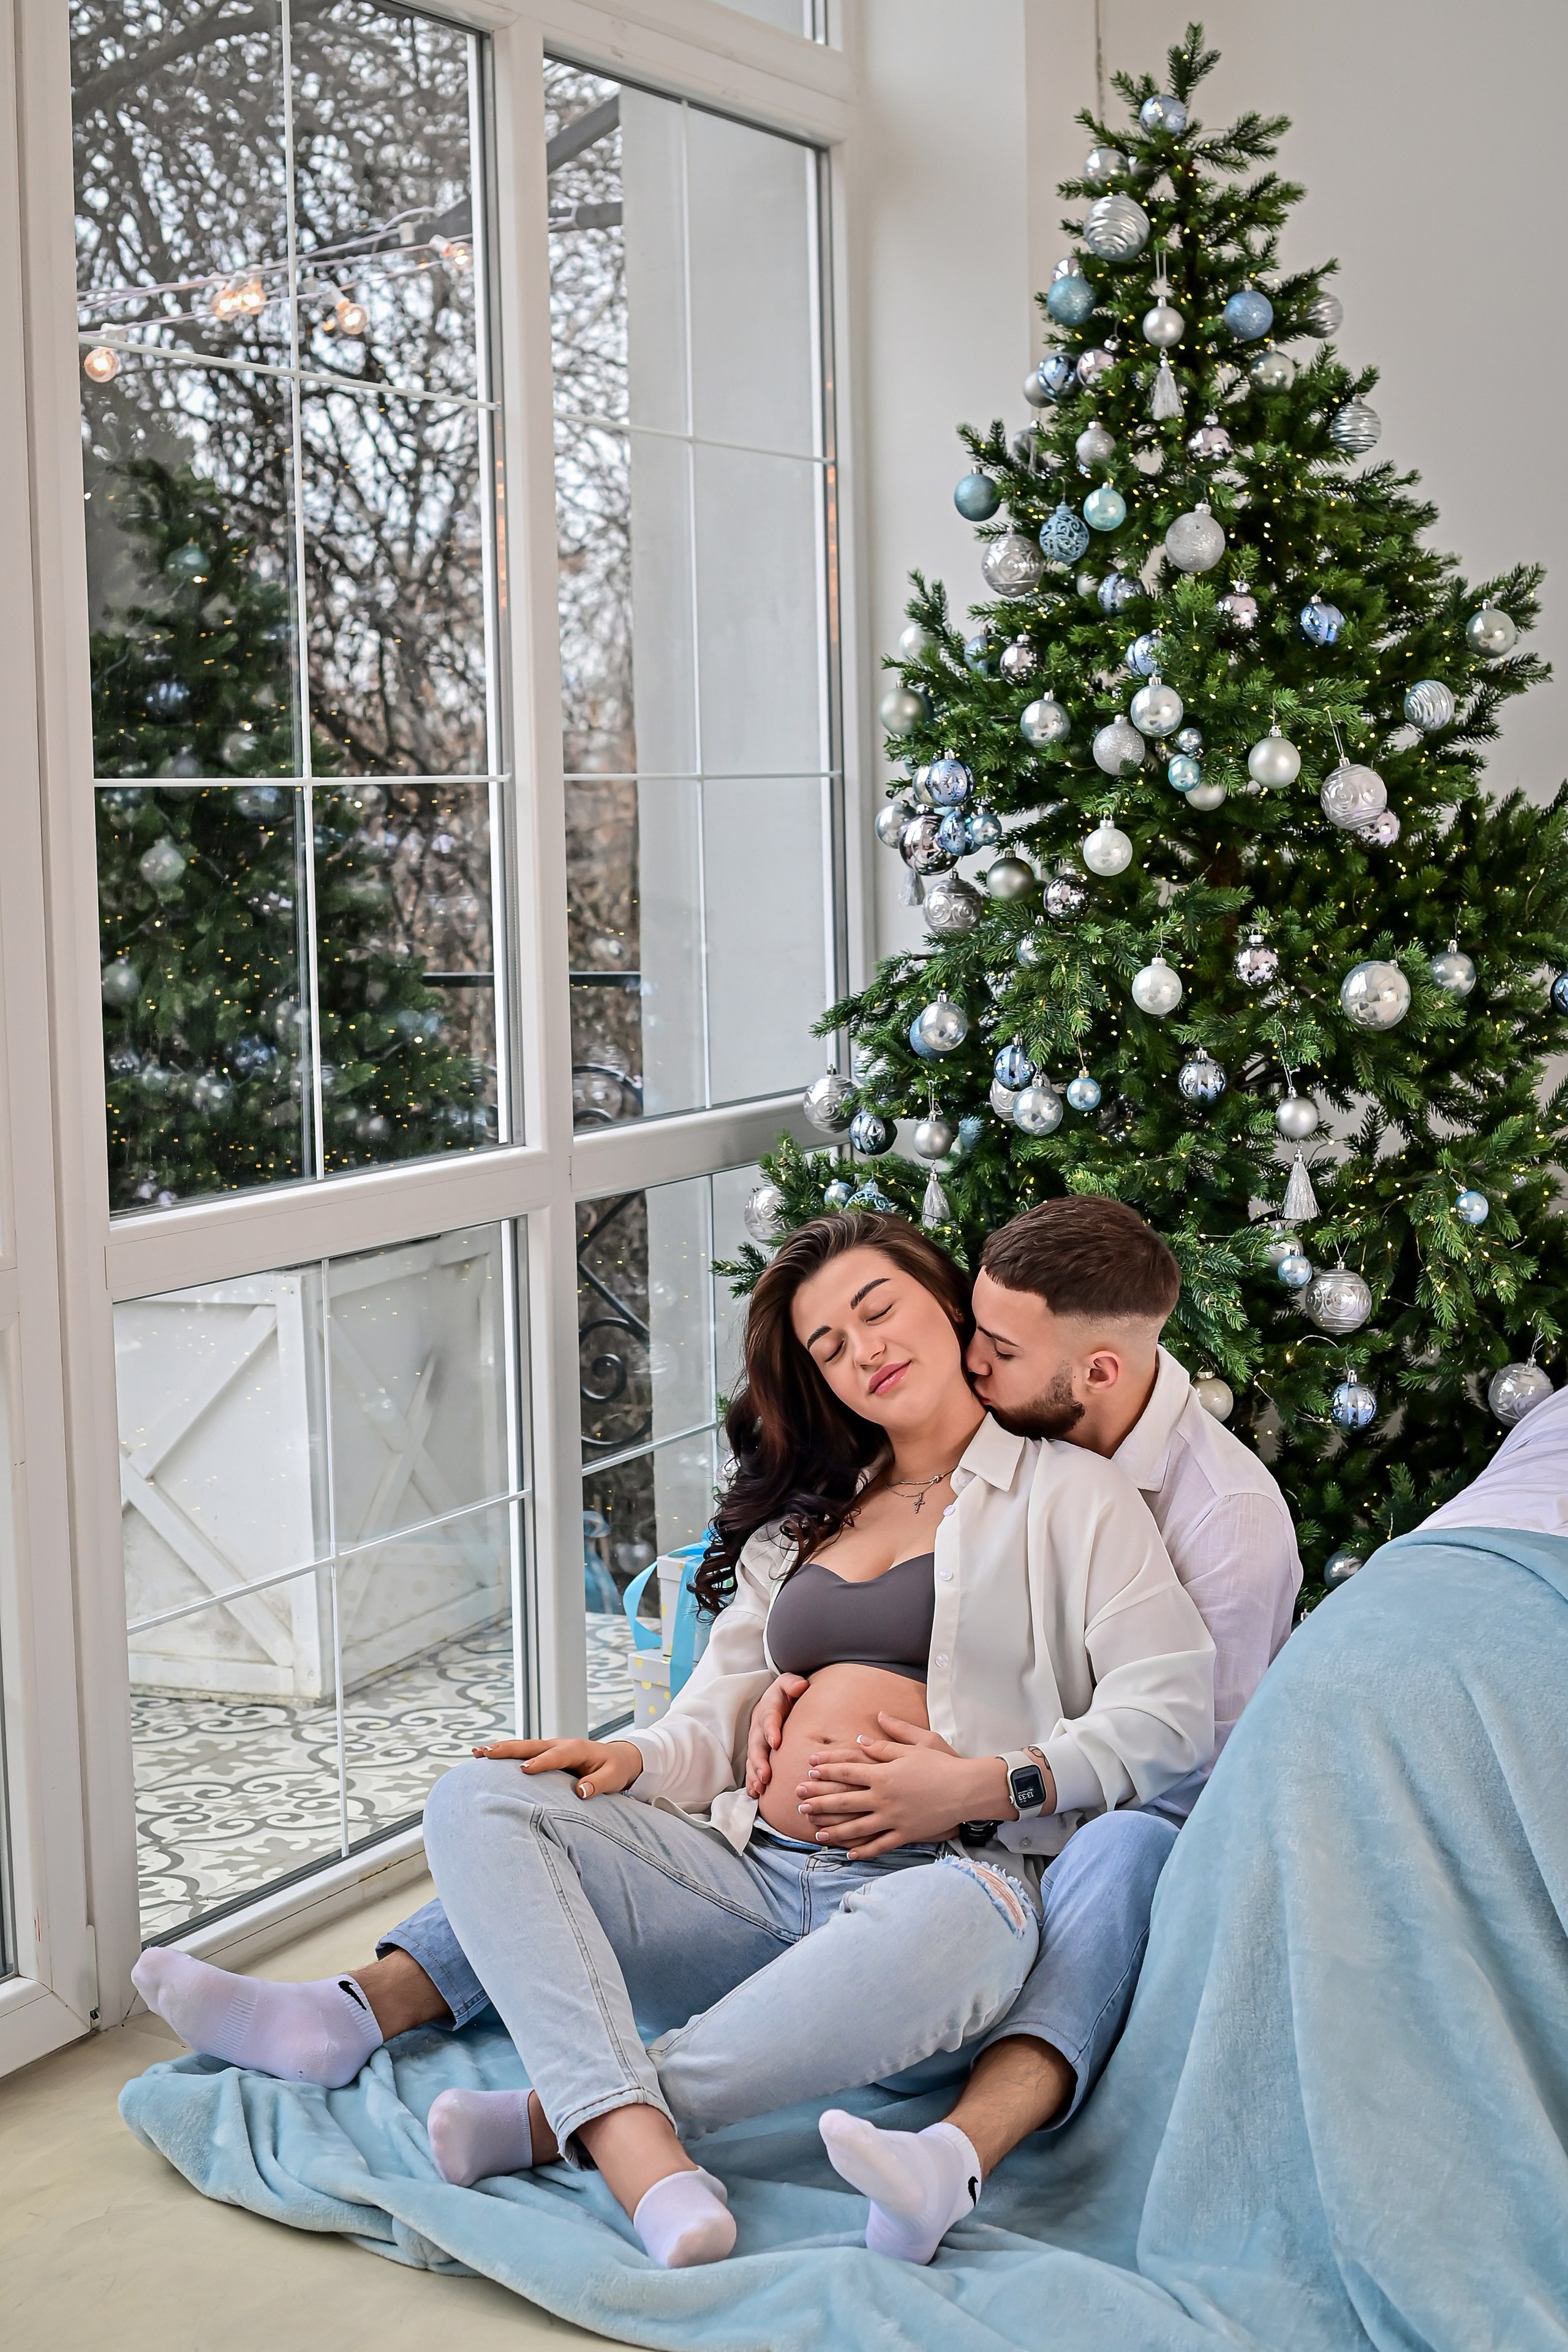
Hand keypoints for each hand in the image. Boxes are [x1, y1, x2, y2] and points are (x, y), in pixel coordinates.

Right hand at [472, 1736, 642, 1798]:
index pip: (554, 1756)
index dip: (540, 1763)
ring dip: (501, 1749)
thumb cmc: (615, 1768)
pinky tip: (486, 1757)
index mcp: (575, 1749)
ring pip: (522, 1747)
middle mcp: (559, 1744)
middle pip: (530, 1746)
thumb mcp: (613, 1777)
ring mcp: (550, 1747)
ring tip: (477, 1753)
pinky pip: (523, 1752)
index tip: (523, 1770)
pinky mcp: (545, 1754)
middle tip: (486, 1753)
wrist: (618, 1757)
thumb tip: (581, 1792)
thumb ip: (598, 1784)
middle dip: (508, 1750)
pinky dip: (506, 1753)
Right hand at [745, 1673, 808, 1797]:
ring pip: (752, 1759)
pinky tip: (755, 1793)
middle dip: (760, 1761)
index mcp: (768, 1709)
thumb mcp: (789, 1683)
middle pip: (757, 1745)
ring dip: (755, 1774)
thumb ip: (793, 1683)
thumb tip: (802, 1686)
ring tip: (760, 1788)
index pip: (769, 1718)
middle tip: (766, 1776)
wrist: (776, 1699)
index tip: (776, 1743)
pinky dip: (752, 1780)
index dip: (771, 1730)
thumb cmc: (786, 1693)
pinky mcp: (757, 1752)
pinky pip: (752, 1767)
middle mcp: (758, 1727)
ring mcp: (756, 1741)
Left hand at [794, 1715, 1018, 1857]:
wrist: (967, 1789)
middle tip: (800, 1804)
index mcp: (884, 1772)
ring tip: (816, 1832)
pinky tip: (849, 1854)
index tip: (809, 1770)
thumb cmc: (943, 1763)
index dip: (827, 1770)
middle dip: (820, 1801)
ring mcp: (893, 1818)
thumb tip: (863, 1733)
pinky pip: (880, 1845)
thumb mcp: (917, 1743)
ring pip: (857, 1827)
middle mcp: (884, 1797)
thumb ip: (888, 1738)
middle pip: (844, 1800)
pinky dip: (863, 1851)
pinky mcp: (906, 1834)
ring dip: (834, 1829)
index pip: (848, 1770)